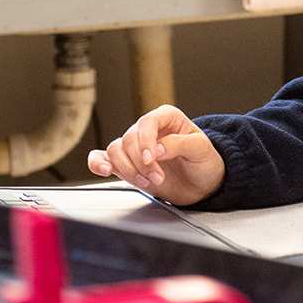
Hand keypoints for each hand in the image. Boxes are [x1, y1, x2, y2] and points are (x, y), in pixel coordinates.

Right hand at [87, 105, 224, 205]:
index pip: (148, 122)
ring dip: (128, 169)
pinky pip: (102, 158)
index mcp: (167, 118)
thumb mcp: (201, 150)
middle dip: (141, 162)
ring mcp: (135, 147)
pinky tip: (105, 169)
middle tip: (157, 177)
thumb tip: (157, 148)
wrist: (202, 185)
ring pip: (116, 150)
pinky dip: (98, 163)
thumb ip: (180, 145)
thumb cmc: (204, 162)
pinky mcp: (126, 163)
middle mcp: (149, 130)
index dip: (146, 140)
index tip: (152, 159)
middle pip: (129, 139)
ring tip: (147, 181)